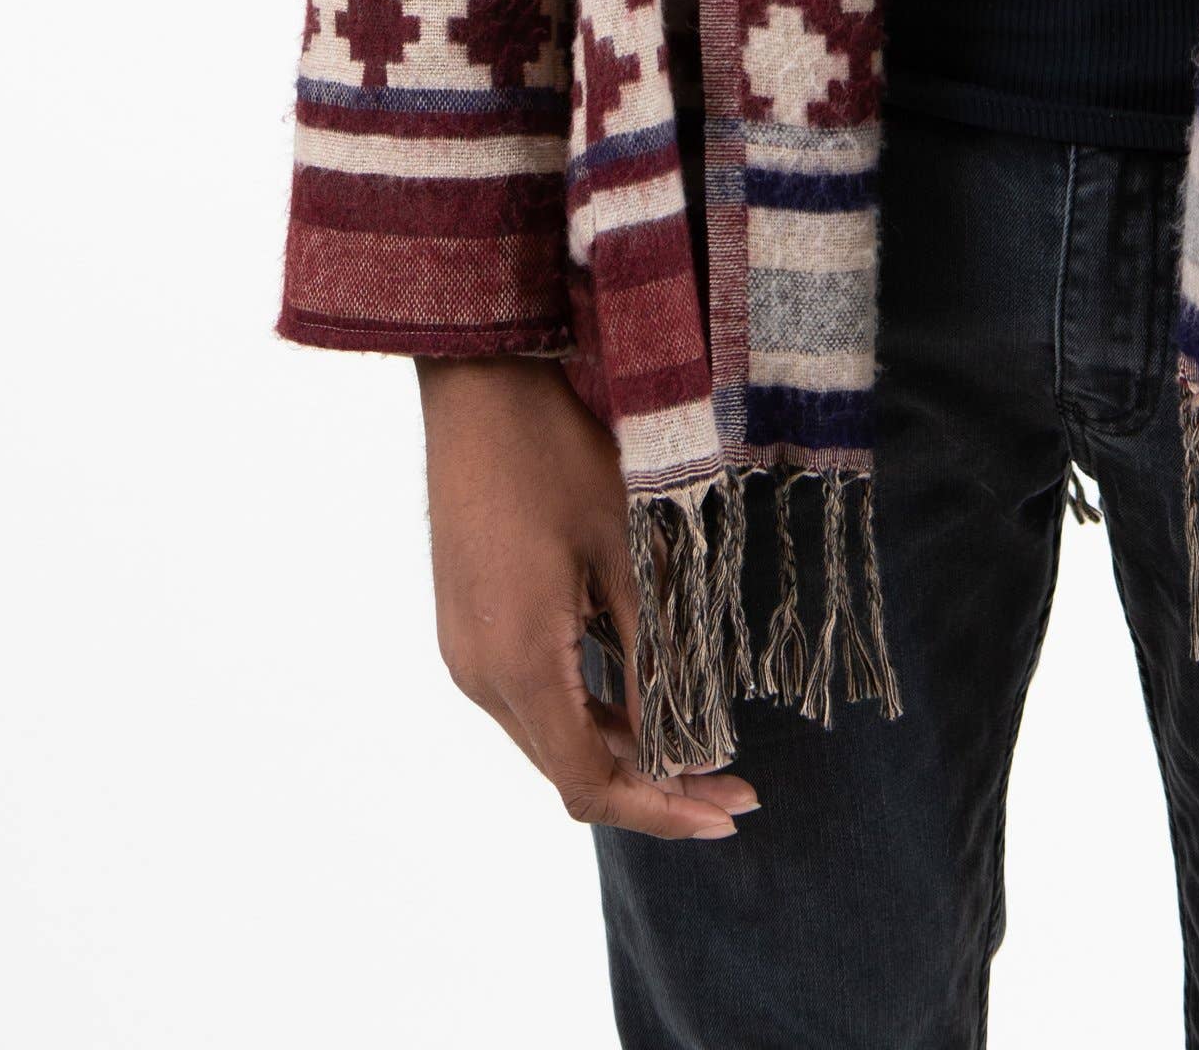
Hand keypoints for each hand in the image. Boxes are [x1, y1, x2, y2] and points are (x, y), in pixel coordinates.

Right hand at [415, 357, 760, 842]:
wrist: (479, 385)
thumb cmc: (557, 452)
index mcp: (518, 661)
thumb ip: (655, 646)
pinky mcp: (468, 628)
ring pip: (551, 736)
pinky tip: (645, 701)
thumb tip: (691, 731)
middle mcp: (479, 674)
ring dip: (623, 750)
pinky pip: (532, 697)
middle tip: (733, 786)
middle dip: (654, 787)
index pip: (590, 781)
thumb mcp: (625, 549)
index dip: (662, 808)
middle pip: (569, 770)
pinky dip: (590, 712)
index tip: (730, 812)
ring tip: (701, 749)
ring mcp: (466, 652)